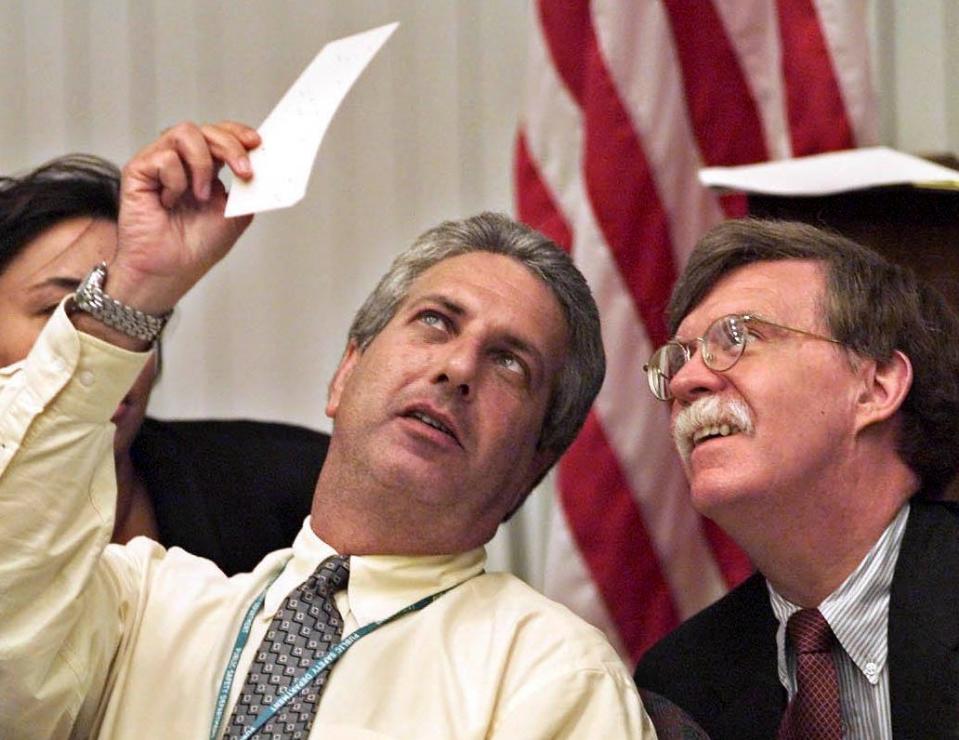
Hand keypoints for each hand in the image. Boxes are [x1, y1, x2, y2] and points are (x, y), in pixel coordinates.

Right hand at [109, 121, 260, 313]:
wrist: (170, 270)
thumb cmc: (196, 247)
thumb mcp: (236, 215)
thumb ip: (247, 188)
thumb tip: (263, 165)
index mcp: (205, 169)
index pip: (220, 135)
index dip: (238, 133)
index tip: (257, 143)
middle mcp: (181, 162)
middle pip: (206, 129)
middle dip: (230, 146)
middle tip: (243, 171)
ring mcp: (159, 163)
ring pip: (185, 133)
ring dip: (202, 164)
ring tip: (201, 195)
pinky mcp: (138, 170)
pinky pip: (164, 157)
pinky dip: (176, 181)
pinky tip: (170, 202)